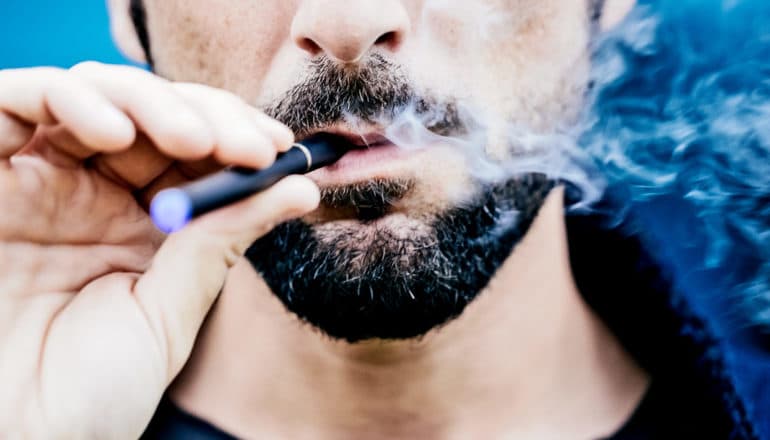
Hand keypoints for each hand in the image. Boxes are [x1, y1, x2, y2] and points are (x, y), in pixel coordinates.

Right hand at [0, 62, 318, 437]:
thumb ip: (222, 239)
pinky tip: (116, 132)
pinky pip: (18, 101)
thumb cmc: (92, 391)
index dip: (237, 135)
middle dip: (208, 116)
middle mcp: (91, 191)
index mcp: (142, 222)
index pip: (193, 148)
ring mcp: (38, 179)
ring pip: (95, 92)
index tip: (280, 149)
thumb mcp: (171, 309)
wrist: (21, 438)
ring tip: (196, 141)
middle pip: (151, 110)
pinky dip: (70, 99)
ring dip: (153, 102)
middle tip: (250, 146)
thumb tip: (302, 187)